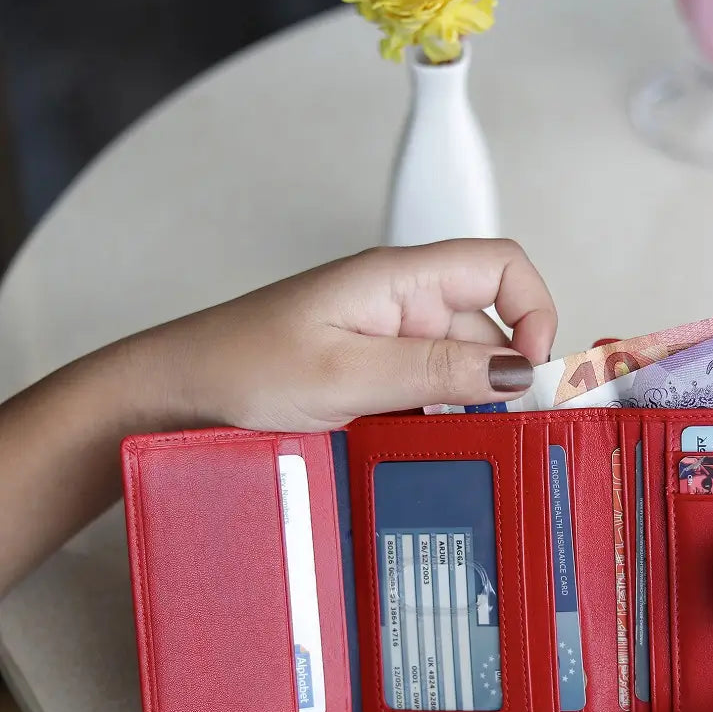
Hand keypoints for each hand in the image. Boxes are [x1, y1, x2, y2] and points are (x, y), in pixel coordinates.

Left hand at [148, 238, 556, 430]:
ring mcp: (388, 344)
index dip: (534, 308)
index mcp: (399, 279)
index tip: (535, 368)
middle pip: (488, 330)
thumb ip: (435, 370)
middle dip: (502, 380)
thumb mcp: (346, 373)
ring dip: (466, 407)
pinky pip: (428, 395)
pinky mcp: (374, 378)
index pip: (500, 265)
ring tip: (447, 444)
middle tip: (500, 432)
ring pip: (460, 371)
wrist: (177, 396)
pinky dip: (437, 420)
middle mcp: (401, 305)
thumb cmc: (240, 367)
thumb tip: (518, 370)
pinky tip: (422, 446)